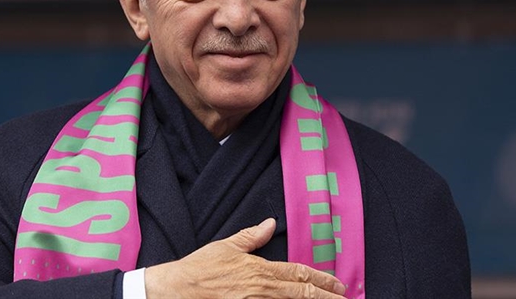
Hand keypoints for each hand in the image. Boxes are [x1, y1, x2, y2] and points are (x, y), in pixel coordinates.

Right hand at [144, 218, 346, 297]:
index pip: (299, 274)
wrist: (177, 290)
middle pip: (303, 294)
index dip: (322, 280)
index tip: (338, 284)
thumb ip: (252, 237)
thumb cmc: (200, 269)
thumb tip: (270, 223)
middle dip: (327, 297)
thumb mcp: (226, 246)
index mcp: (260, 270)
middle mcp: (262, 290)